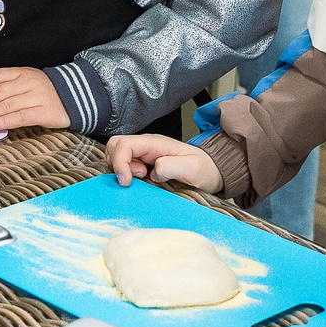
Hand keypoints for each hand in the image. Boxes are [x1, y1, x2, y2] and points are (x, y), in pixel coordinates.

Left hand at [0, 66, 68, 131]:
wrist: (76, 95)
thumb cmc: (44, 89)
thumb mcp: (23, 78)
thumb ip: (1, 78)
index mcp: (19, 72)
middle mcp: (26, 82)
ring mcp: (36, 96)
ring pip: (5, 105)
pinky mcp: (44, 111)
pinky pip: (20, 117)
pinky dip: (3, 121)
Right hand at [106, 132, 222, 194]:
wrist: (211, 172)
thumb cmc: (203, 169)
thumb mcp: (192, 169)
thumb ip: (172, 166)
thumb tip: (153, 169)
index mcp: (154, 143)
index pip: (124, 144)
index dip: (120, 163)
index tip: (127, 181)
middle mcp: (145, 146)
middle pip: (115, 146)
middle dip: (118, 164)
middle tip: (136, 178)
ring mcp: (143, 155)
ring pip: (116, 157)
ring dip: (122, 171)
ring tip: (142, 180)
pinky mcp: (143, 165)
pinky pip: (124, 168)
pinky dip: (126, 176)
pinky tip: (142, 183)